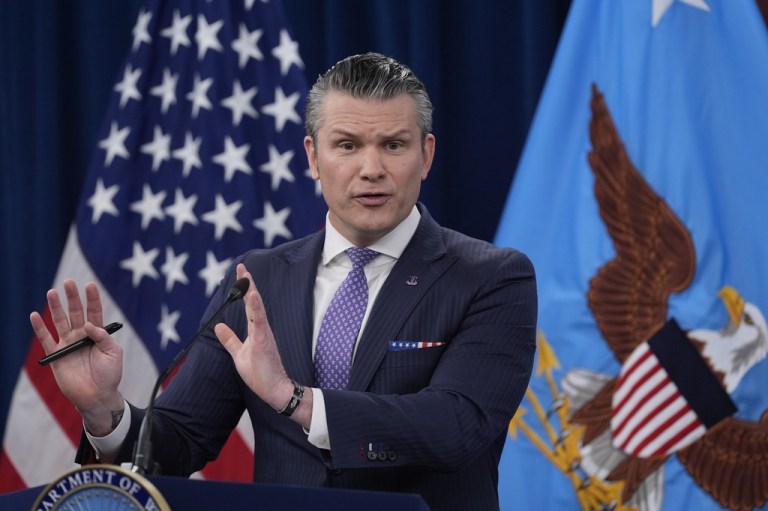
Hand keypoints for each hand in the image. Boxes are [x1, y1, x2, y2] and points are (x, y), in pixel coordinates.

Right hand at [30, 279, 123, 435]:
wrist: (97, 396)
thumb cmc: (109, 375)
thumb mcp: (114, 354)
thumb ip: (104, 337)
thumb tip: (89, 326)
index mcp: (97, 334)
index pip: (94, 312)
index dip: (92, 298)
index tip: (90, 284)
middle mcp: (81, 336)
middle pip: (76, 312)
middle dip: (72, 298)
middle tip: (68, 282)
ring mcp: (68, 344)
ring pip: (60, 321)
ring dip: (55, 307)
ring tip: (52, 292)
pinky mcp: (57, 355)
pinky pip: (46, 339)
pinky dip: (39, 328)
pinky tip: (34, 315)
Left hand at [215, 264, 310, 426]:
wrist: (275, 390)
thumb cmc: (261, 374)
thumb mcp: (239, 354)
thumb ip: (230, 339)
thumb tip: (219, 326)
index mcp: (256, 330)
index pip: (249, 305)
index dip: (244, 290)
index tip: (240, 273)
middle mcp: (261, 328)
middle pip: (253, 302)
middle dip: (247, 284)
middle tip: (241, 267)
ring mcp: (264, 334)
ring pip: (257, 308)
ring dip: (251, 291)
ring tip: (245, 275)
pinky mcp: (264, 341)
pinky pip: (260, 321)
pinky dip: (256, 307)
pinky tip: (252, 295)